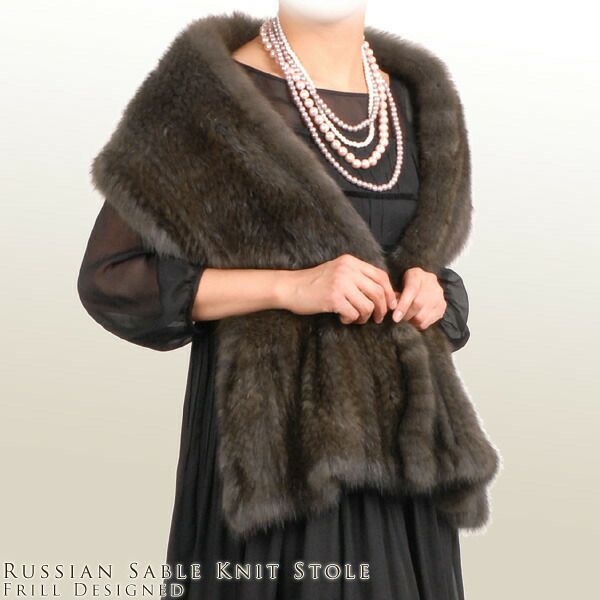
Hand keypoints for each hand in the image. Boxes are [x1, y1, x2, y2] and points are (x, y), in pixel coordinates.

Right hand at [278, 253, 397, 324]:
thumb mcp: (338, 272)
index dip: (389, 292)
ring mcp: (340, 284)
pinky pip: (354, 314)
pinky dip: (351, 319)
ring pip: (368, 306)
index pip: (380, 276)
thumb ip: (357, 278)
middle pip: (378, 292)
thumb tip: (384, 294)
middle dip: (382, 309)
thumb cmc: (314, 283)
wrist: (290, 287)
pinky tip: (342, 318)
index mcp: (350, 262)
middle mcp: (347, 270)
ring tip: (355, 318)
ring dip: (364, 317)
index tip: (390, 305)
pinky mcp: (334, 298)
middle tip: (378, 318)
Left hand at [391, 267, 446, 329]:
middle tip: (398, 317)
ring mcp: (439, 294)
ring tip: (408, 316)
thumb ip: (395, 294)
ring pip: (422, 316)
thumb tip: (391, 308)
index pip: (411, 290)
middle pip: (418, 304)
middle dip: (405, 314)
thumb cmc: (405, 285)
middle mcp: (431, 282)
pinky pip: (427, 322)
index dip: (403, 305)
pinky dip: (418, 324)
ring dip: (411, 321)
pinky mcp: (442, 306)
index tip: (395, 318)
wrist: (423, 284)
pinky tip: (415, 318)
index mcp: (416, 274)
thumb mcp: (398, 284)